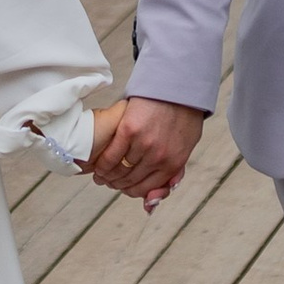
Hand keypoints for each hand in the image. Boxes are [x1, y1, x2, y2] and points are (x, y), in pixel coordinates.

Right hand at [90, 97, 205, 207]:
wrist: (178, 85)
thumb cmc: (183, 115)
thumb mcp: (187, 146)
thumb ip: (174, 171)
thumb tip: (154, 198)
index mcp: (173, 163)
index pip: (147, 188)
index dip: (131, 191)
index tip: (121, 188)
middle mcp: (159, 158)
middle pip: (131, 181)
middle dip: (117, 184)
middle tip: (107, 181)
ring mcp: (144, 144)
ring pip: (120, 170)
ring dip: (107, 176)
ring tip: (100, 174)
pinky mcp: (129, 130)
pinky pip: (111, 154)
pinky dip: (102, 163)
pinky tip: (97, 165)